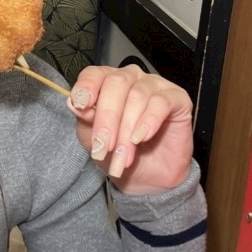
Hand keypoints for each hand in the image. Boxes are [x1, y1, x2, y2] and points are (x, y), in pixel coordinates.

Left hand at [67, 64, 193, 194]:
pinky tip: (141, 138)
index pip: (94, 74)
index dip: (86, 87)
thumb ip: (85, 119)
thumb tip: (73, 103)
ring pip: (137, 96)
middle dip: (107, 118)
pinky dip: (149, 121)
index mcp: (106, 83)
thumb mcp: (93, 138)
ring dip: (127, 130)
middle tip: (103, 146)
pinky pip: (161, 102)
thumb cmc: (117, 152)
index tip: (80, 106)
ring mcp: (155, 85)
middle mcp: (130, 78)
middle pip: (116, 83)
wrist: (148, 178)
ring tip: (123, 155)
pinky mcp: (177, 99)